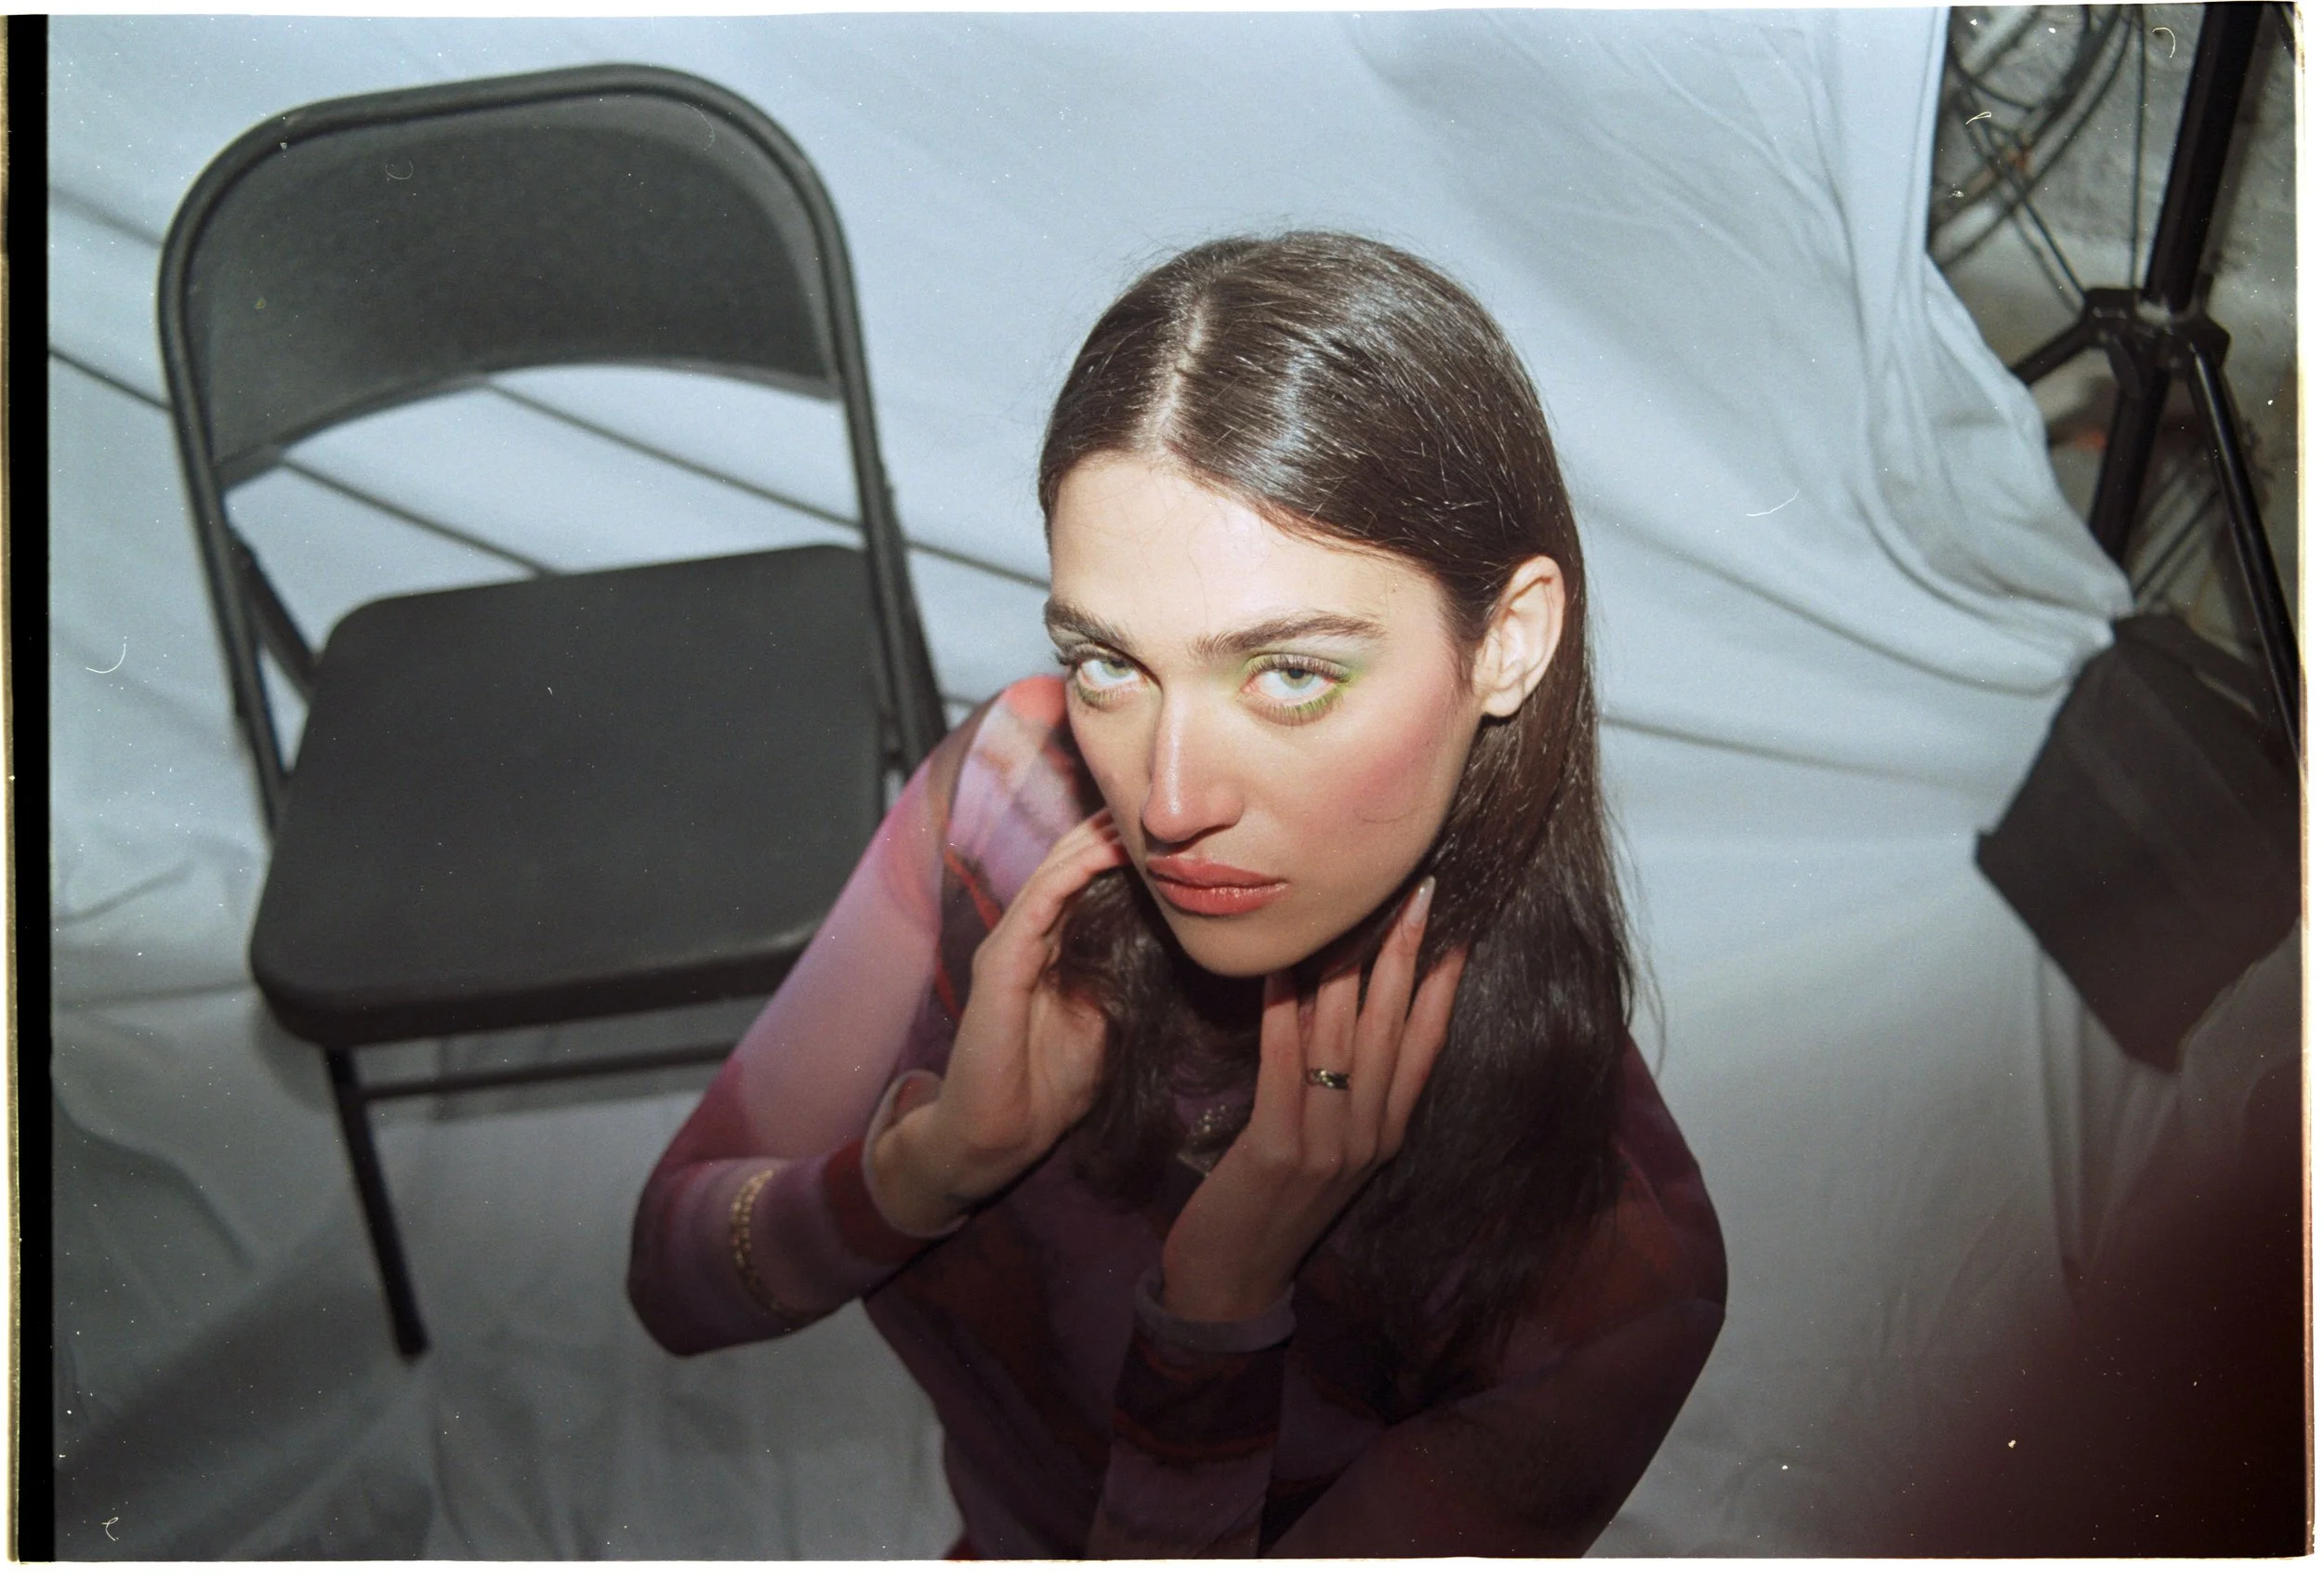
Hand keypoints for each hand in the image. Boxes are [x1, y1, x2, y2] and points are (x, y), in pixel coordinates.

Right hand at [872, 810, 1126, 1233]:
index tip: (1168, 832)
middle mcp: (1024, 938)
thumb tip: (1172, 948)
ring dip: (1096, 840)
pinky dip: (1072, 872)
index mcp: (1048, 949)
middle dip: (1109, 831)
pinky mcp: (1000, 964)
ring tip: (1139, 813)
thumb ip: (1123, 980)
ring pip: (1055, 872)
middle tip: (1156, 803)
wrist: (996, 1137)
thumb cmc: (1048, 1089)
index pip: (1083, 883)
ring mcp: (1008, 947)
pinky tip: (1107, 851)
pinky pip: (1040, 903)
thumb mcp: (1104, 1023)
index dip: (1119, 853)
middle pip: (1068, 865)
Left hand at [1158, 878, 1466, 1323]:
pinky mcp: (1278, 1150)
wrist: (1232, 1282)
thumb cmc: (1271, 1206)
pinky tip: (1280, 968)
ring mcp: (1328, 1145)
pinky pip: (1283, 1065)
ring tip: (1354, 908)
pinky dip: (1282, 1012)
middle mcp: (1369, 1136)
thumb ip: (1341, 1089)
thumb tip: (1339, 1006)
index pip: (1427, 1045)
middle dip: (1407, 955)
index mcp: (1387, 1133)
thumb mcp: (1326, 1149)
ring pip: (1344, 1039)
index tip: (1457, 925)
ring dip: (1348, 968)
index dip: (1444, 984)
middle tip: (1419, 890)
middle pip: (1393, 1029)